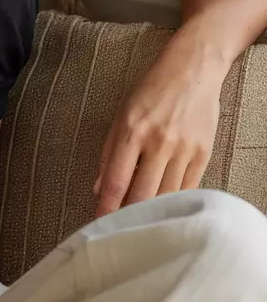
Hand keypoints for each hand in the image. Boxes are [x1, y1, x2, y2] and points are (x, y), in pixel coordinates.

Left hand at [92, 39, 223, 217]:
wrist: (192, 71)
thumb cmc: (151, 90)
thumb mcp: (121, 114)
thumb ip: (108, 152)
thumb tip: (99, 187)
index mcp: (133, 131)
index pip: (116, 181)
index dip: (106, 208)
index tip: (99, 224)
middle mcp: (159, 142)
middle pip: (141, 195)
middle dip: (127, 217)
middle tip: (118, 230)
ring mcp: (184, 150)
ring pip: (165, 197)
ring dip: (150, 214)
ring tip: (139, 224)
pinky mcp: (203, 154)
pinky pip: (185, 189)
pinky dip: (171, 202)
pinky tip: (162, 209)